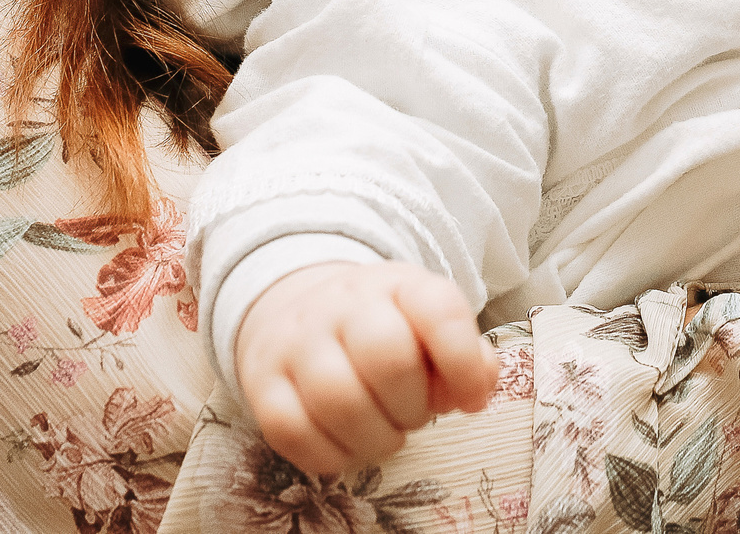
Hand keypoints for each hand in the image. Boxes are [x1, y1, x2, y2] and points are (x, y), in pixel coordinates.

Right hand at [236, 261, 498, 476]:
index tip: (471, 399)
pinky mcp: (262, 382)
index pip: (438, 309)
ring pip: (338, 401)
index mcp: (397, 285)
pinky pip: (293, 431)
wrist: (295, 308)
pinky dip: (331, 455)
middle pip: (387, 358)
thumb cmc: (381, 328)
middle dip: (413, 407)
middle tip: (413, 416)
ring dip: (375, 438)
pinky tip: (347, 445)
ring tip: (385, 434)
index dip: (463, 361)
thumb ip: (466, 356)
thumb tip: (477, 388)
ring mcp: (297, 341)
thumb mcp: (428, 325)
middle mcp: (343, 304)